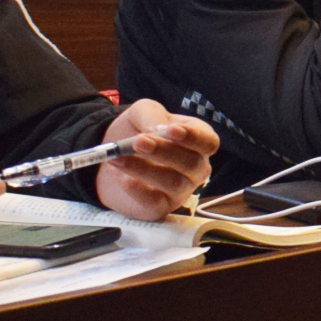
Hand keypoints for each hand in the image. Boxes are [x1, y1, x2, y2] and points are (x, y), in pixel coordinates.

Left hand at [90, 100, 217, 220]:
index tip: (171, 130)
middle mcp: (195, 168)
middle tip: (138, 141)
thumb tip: (156, 129)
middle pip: (192, 164)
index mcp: (198, 141)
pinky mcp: (159, 207)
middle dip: (164, 151)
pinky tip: (119, 174)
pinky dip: (134, 188)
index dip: (193, 137)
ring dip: (143, 169)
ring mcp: (180, 191)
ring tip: (118, 157)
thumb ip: (151, 115)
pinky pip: (153, 202)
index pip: (208, 142)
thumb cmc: (137, 131)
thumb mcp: (142, 112)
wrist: (111, 155)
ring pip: (173, 183)